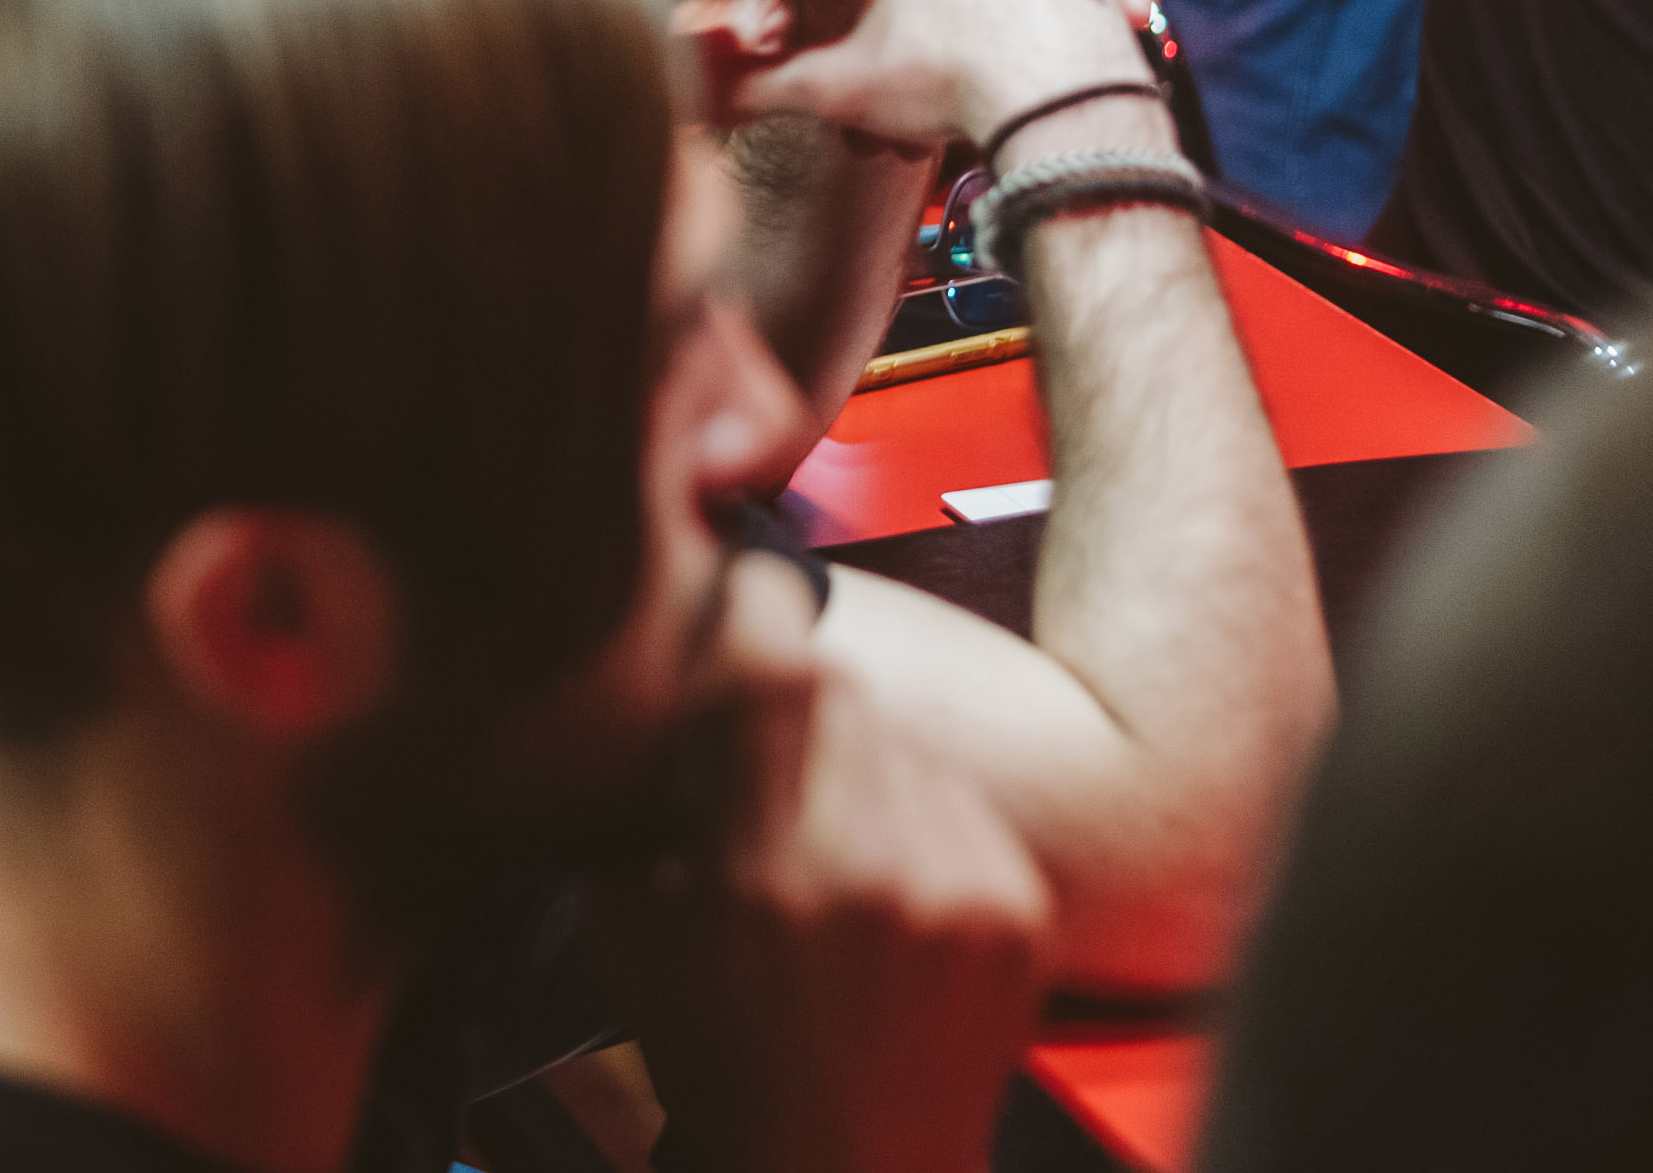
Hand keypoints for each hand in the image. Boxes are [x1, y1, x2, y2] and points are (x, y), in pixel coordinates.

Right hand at [596, 558, 1047, 1172]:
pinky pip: (962, 799)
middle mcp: (879, 870)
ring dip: (862, 762)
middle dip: (799, 705)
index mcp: (768, 874)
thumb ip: (646, 803)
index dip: (755, 607)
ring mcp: (966, 888)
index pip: (778, 671)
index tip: (740, 587)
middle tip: (771, 758)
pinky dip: (921, 816)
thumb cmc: (728, 1066)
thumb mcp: (629, 934)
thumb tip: (674, 686)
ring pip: (906, 741)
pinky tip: (890, 881)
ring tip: (831, 842)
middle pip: (846, 692)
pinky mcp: (1022, 907)